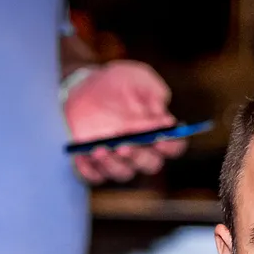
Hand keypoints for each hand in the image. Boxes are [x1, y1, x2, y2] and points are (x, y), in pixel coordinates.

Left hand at [64, 60, 184, 183]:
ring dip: (113, 163)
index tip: (159, 138)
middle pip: (149, 164)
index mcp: (157, 133)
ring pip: (122, 172)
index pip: (173, 147)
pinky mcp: (95, 167)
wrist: (84, 87)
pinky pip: (94, 176)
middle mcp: (141, 152)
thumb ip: (152, 91)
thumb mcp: (137, 77)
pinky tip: (80, 155)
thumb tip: (160, 111)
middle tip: (126, 145)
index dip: (170, 145)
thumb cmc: (117, 84)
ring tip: (99, 148)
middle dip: (139, 156)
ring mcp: (118, 161)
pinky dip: (88, 168)